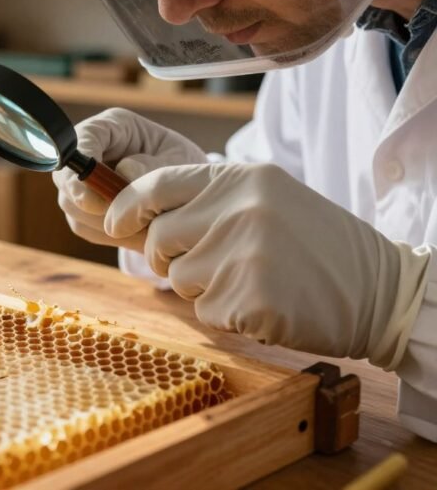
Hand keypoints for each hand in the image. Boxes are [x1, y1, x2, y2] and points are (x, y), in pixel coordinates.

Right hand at [53, 108, 206, 251]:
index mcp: (113, 127)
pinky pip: (83, 225)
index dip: (82, 164)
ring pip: (71, 205)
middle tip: (126, 219)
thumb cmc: (182, 166)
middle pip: (66, 176)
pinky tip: (136, 233)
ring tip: (142, 229)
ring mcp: (80, 180)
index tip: (93, 192)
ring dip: (103, 222)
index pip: (83, 138)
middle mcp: (89, 151)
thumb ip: (154, 166)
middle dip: (91, 202)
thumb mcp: (179, 160)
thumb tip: (124, 174)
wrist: (186, 190)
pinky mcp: (81, 207)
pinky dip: (108, 234)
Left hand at [104, 162, 429, 367]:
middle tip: (207, 266)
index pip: (155, 185)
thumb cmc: (315, 246)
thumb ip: (207, 201)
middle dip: (167, 258)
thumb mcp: (265, 200)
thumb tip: (134, 213)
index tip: (113, 224)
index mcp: (241, 178)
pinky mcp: (249, 299)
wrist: (379, 289)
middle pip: (158, 238)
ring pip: (179, 279)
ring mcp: (243, 254)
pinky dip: (227, 316)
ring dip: (203, 289)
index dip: (124, 207)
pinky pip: (205, 312)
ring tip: (250, 280)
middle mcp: (239, 210)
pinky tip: (264, 304)